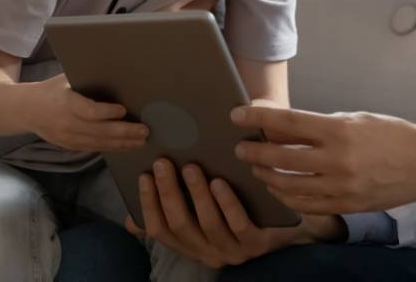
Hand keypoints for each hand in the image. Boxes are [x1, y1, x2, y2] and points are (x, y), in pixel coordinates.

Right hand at [24, 74, 147, 151]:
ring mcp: (67, 138)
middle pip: (99, 131)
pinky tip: (126, 146)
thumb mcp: (65, 78)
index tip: (124, 110)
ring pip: (99, 143)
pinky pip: (94, 148)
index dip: (107, 112)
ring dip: (122, 143)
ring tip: (141, 141)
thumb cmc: (51, 89)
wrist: (25, 110)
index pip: (89, 111)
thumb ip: (87, 80)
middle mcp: (67, 123)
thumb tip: (116, 72)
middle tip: (144, 130)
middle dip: (124, 132)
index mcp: (65, 103)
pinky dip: (112, 148)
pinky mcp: (69, 146)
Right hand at [125, 158, 343, 268]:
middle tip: (163, 162)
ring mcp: (232, 251)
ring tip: (191, 167)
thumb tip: (130, 221)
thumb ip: (171, 212)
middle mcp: (207, 253)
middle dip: (169, 192)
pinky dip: (227, 203)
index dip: (148, 204)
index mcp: (190, 245)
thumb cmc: (236, 206)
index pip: (159, 229)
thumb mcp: (200, 210)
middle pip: (180, 225)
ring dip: (196, 194)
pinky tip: (220, 182)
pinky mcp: (256, 244)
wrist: (286, 224)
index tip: (143, 175)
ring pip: (208, 224)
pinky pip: (238, 224)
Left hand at [230, 107, 415, 213]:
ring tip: (257, 167)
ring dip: (266, 176)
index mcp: (339, 131)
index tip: (237, 115)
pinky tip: (278, 187)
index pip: (287, 123)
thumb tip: (278, 126)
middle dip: (254, 152)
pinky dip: (286, 196)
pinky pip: (305, 205)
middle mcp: (337, 161)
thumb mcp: (351, 119)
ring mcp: (341, 188)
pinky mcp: (345, 206)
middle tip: (241, 147)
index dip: (257, 118)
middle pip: (280, 158)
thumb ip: (315, 126)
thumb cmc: (389, 134)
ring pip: (288, 186)